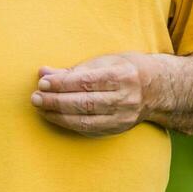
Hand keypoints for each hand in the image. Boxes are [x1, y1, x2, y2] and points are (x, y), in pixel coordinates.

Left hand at [30, 54, 151, 136]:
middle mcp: (126, 98)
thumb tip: (43, 72)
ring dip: (58, 115)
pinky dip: (69, 123)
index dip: (62, 83)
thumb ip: (72, 69)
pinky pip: (90, 129)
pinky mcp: (119, 128)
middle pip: (85, 103)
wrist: (156, 89)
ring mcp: (124, 117)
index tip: (43, 83)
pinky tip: (54, 117)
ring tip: (40, 107)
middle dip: (56, 101)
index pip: (87, 82)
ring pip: (86, 119)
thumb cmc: (123, 70)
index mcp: (123, 76)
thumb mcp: (103, 62)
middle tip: (35, 97)